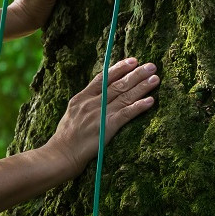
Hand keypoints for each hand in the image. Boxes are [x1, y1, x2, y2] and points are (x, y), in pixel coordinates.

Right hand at [46, 58, 159, 175]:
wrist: (60, 155)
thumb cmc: (65, 139)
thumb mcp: (71, 114)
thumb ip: (84, 104)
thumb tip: (97, 97)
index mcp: (81, 98)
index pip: (103, 78)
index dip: (119, 68)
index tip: (133, 60)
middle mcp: (91, 103)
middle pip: (117, 84)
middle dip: (136, 74)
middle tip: (151, 65)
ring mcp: (99, 114)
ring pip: (124, 97)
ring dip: (142, 87)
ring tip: (155, 78)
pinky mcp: (107, 128)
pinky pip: (126, 114)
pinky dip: (139, 106)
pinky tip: (150, 101)